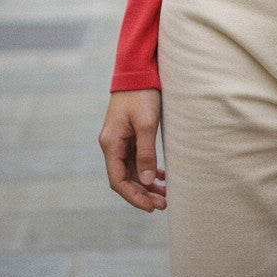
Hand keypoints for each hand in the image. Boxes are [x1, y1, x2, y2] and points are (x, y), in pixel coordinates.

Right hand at [99, 89, 166, 211]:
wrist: (138, 69)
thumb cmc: (141, 94)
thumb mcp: (146, 123)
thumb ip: (145, 152)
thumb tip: (146, 181)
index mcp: (111, 143)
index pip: (118, 180)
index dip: (134, 196)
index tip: (151, 207)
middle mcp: (112, 144)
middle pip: (125, 178)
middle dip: (142, 193)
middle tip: (163, 203)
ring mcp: (120, 140)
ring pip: (132, 170)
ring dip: (146, 183)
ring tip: (165, 194)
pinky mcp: (129, 134)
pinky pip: (136, 159)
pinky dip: (147, 169)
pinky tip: (160, 176)